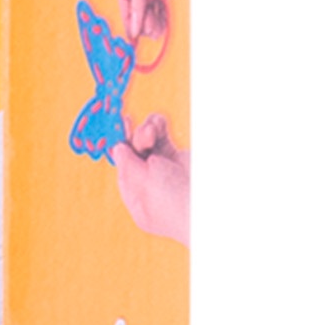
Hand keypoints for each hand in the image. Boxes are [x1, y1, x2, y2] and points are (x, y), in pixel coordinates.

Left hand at [112, 113, 189, 244]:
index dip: (119, 151)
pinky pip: (164, 141)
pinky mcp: (180, 160)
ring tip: (152, 129)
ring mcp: (166, 173)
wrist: (209, 202)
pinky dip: (160, 129)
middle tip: (129, 122)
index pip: (124, 172)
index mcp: (138, 200)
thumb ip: (128, 164)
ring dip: (147, 131)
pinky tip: (159, 122)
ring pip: (149, 146)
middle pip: (134, 156)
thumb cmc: (174, 198)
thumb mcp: (143, 182)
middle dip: (133, 139)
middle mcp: (151, 187)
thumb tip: (117, 149)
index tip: (114, 131)